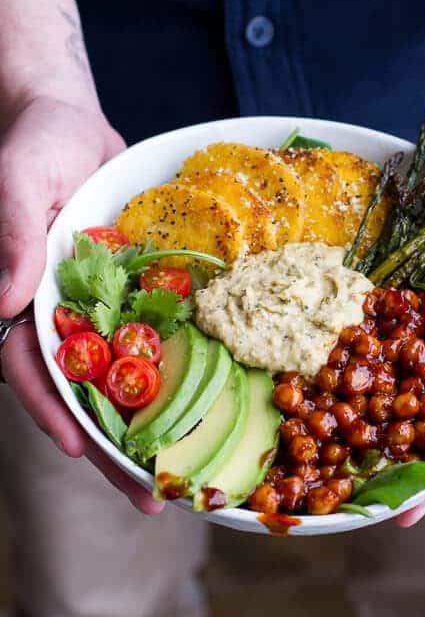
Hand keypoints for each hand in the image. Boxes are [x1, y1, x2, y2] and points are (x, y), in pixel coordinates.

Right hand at [0, 95, 163, 513]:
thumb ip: (13, 234)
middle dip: (111, 444)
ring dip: (150, 423)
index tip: (79, 449)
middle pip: (82, 390)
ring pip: (122, 374)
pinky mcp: (135, 292)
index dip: (50, 410)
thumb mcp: (22, 179)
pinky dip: (177, 369)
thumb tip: (1, 303)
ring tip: (184, 475)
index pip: (28, 368)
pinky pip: (155, 335)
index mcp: (23, 297)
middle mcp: (61, 313)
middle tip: (148, 496)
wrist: (74, 120)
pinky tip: (212, 401)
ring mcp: (100, 306)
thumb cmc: (37, 142)